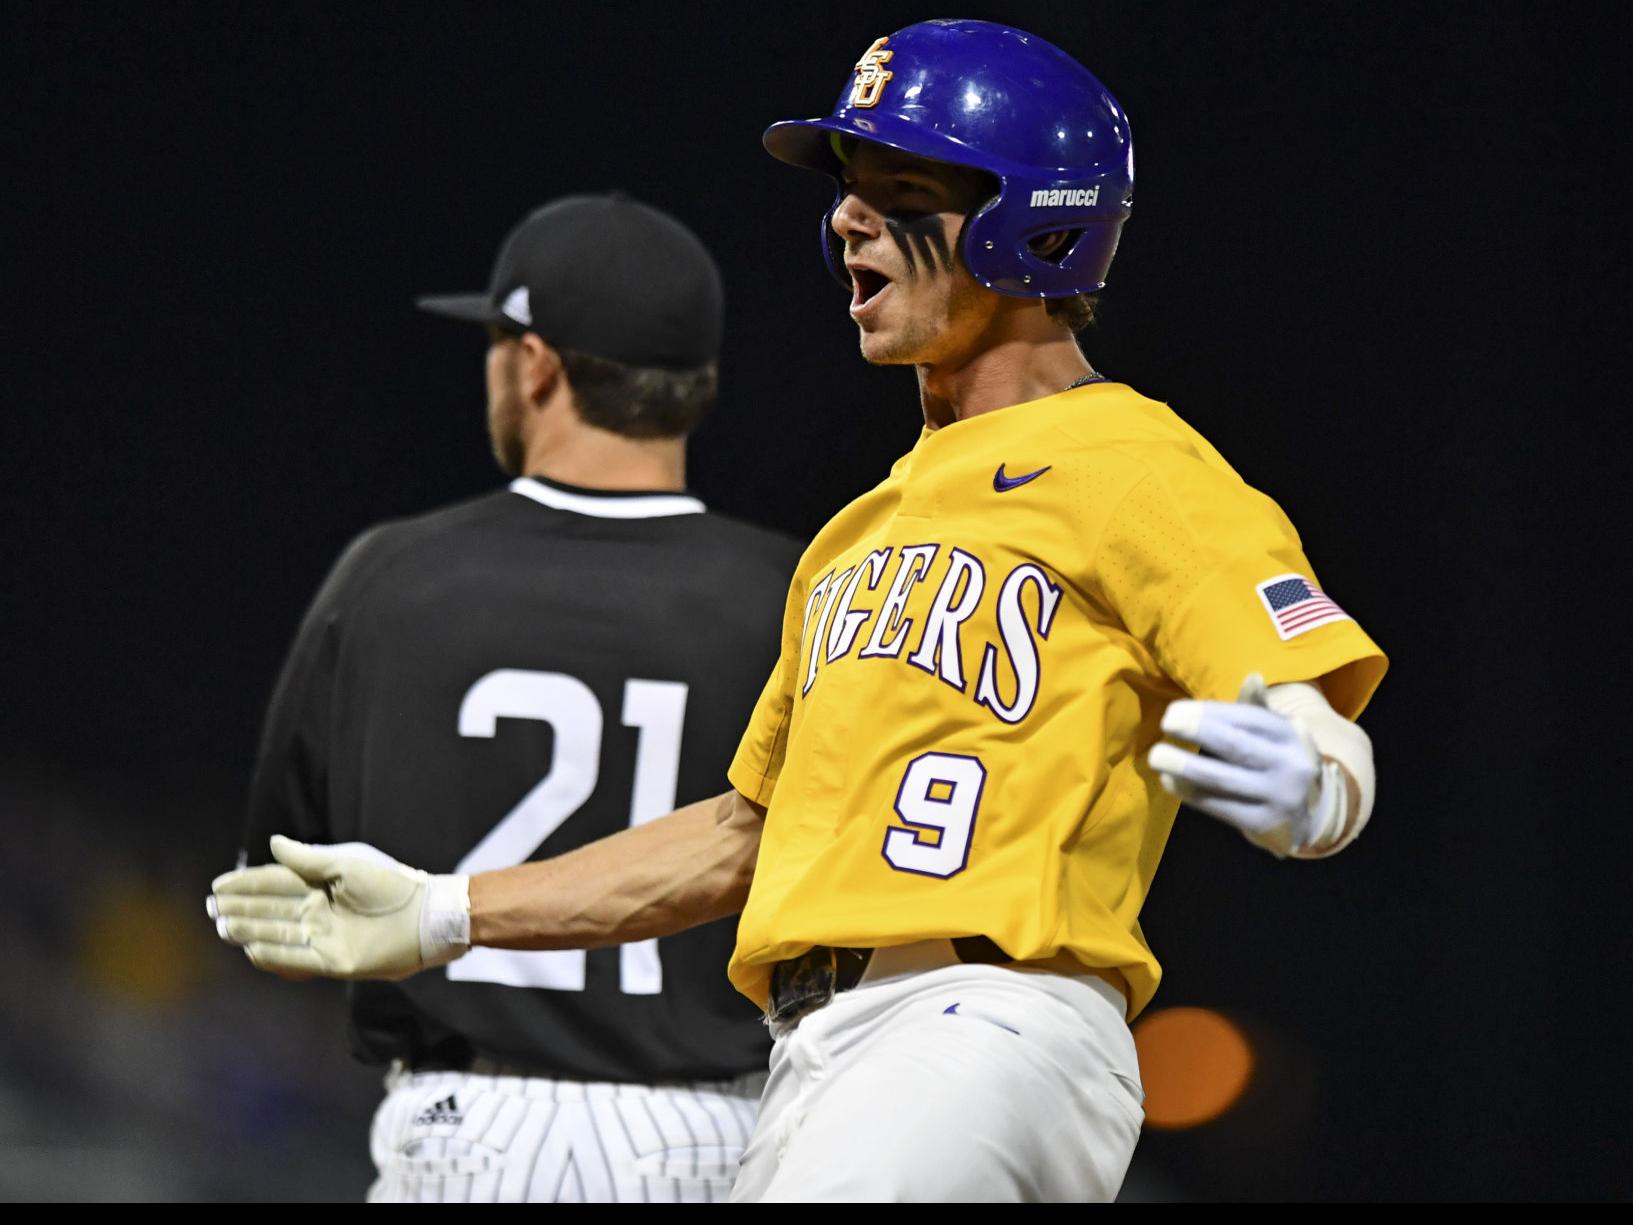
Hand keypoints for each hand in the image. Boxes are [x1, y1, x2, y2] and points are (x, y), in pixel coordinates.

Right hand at [207, 836, 469, 980]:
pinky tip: (251, 950)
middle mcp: (319, 911)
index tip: (219, 884)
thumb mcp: (346, 865)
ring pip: (278, 934)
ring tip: (223, 928)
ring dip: (250, 931)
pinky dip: (273, 955)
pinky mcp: (332, 961)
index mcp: (322, 884)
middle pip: (271, 910)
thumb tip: (272, 843)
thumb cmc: (389, 885)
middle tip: (212, 909)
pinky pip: (296, 959)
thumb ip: (307, 859)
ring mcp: (324, 936)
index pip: (276, 883)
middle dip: (242, 909)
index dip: (247, 884)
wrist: (423, 918)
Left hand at [1148, 674, 1326, 855]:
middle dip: (1198, 732)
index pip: (1247, 718)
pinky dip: (1189, 792)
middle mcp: (1289, 765)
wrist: (1312, 812)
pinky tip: (1169, 781)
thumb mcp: (1277, 733)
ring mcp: (1276, 797)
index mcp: (1291, 735)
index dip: (1209, 713)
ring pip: (1222, 779)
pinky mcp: (1260, 824)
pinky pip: (1217, 805)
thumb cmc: (1279, 760)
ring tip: (1156, 756)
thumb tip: (1253, 678)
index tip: (1175, 710)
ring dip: (1184, 767)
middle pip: (1237, 746)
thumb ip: (1257, 708)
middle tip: (1165, 723)